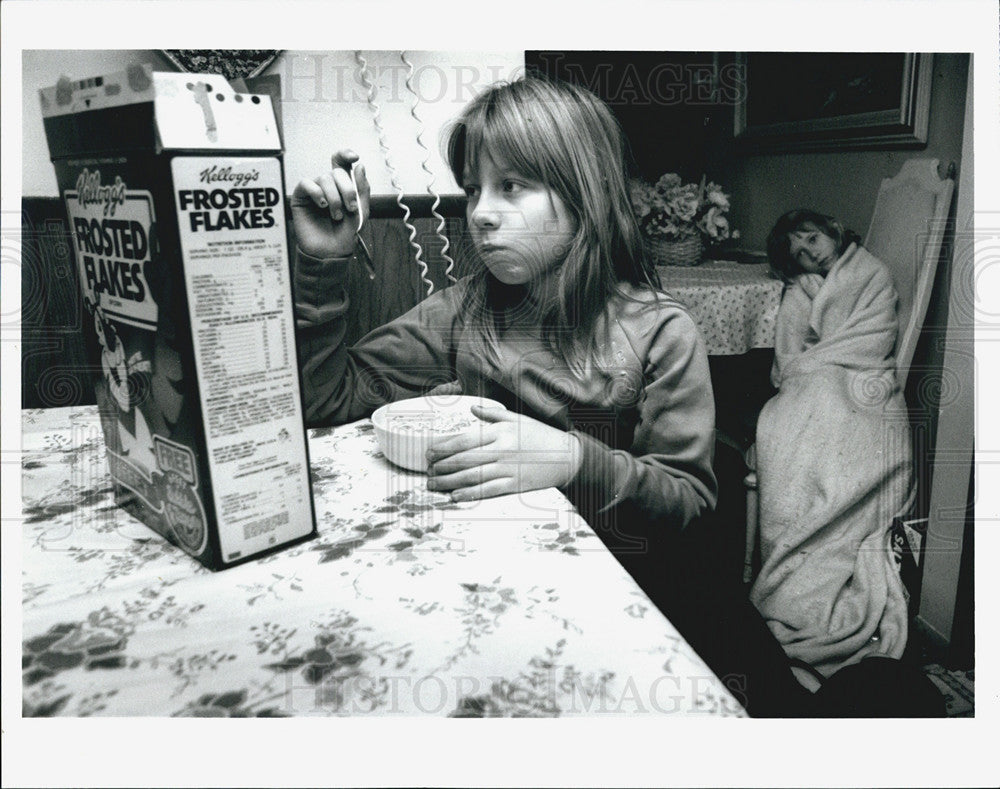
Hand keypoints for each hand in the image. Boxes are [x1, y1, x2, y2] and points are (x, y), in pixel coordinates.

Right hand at [289, 149, 369, 259]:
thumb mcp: (361, 211)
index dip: (346, 155)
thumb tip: (359, 165)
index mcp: (342, 186)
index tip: (354, 157)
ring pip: (324, 178)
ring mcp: (314, 191)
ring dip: (334, 197)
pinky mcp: (301, 198)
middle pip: (336, 172)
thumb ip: (362, 188)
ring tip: (336, 215)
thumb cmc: (345, 234)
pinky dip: (317, 192)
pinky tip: (322, 205)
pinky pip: (306, 183)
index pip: (341, 163)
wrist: (331, 252)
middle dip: (347, 189)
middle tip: (351, 208)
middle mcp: (328, 186)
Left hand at [425, 406, 582, 500]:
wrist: (567, 456)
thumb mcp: (517, 419)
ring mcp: (507, 469)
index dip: (443, 447)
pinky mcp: (514, 485)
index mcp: (499, 432)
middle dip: (441, 466)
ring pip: (470, 477)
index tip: (430, 452)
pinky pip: (486, 491)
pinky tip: (455, 496)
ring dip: (448, 481)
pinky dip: (468, 494)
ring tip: (434, 484)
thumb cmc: (540, 436)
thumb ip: (492, 415)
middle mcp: (501, 450)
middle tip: (428, 470)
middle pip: (462, 460)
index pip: (464, 440)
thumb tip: (472, 409)